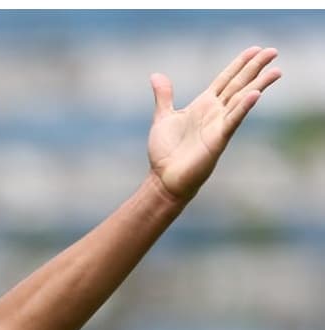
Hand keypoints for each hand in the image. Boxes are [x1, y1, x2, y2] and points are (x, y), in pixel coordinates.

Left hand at [148, 46, 279, 202]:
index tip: (255, 49)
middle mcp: (215, 112)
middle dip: (255, 68)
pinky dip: (243, 107)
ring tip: (276, 71)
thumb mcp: (163, 117)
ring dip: (258, 85)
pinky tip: (255, 94)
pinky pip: (232, 120)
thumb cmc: (166, 151)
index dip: (239, 64)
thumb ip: (164, 96)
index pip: (226, 79)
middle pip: (238, 84)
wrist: (163, 178)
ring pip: (242, 100)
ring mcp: (218, 125)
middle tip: (273, 51)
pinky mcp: (218, 139)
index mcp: (203, 104)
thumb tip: (157, 75)